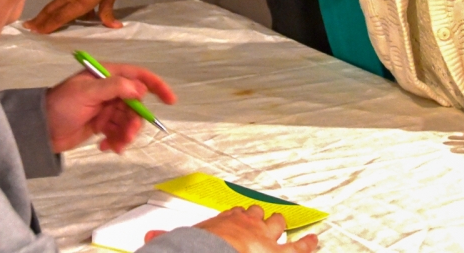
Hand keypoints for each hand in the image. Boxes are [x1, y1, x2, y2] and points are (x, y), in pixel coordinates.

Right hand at [25, 0, 125, 32]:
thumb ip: (107, 12)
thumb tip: (115, 27)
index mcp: (81, 2)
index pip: (61, 17)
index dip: (48, 25)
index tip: (36, 32)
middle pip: (52, 9)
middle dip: (40, 19)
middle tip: (28, 28)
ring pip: (55, 3)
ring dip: (46, 13)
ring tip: (37, 22)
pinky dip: (57, 6)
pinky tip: (60, 11)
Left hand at [44, 63, 175, 153]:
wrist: (41, 129)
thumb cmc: (61, 104)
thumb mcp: (87, 93)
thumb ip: (114, 88)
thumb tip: (140, 89)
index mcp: (107, 76)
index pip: (138, 76)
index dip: (156, 86)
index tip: (170, 100)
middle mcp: (110, 90)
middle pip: (136, 104)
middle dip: (135, 121)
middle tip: (127, 135)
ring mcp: (106, 108)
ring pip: (128, 121)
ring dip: (125, 135)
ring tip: (113, 145)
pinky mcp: (102, 125)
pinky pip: (118, 133)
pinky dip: (115, 141)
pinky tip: (103, 147)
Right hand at [145, 205, 318, 252]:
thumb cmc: (201, 249)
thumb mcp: (182, 241)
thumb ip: (166, 239)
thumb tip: (149, 238)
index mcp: (224, 223)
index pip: (231, 216)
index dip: (236, 216)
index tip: (238, 215)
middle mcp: (246, 225)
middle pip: (256, 216)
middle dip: (260, 216)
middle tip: (265, 216)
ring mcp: (265, 237)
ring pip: (277, 226)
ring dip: (282, 225)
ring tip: (288, 224)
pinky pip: (299, 247)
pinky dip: (308, 243)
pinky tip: (314, 240)